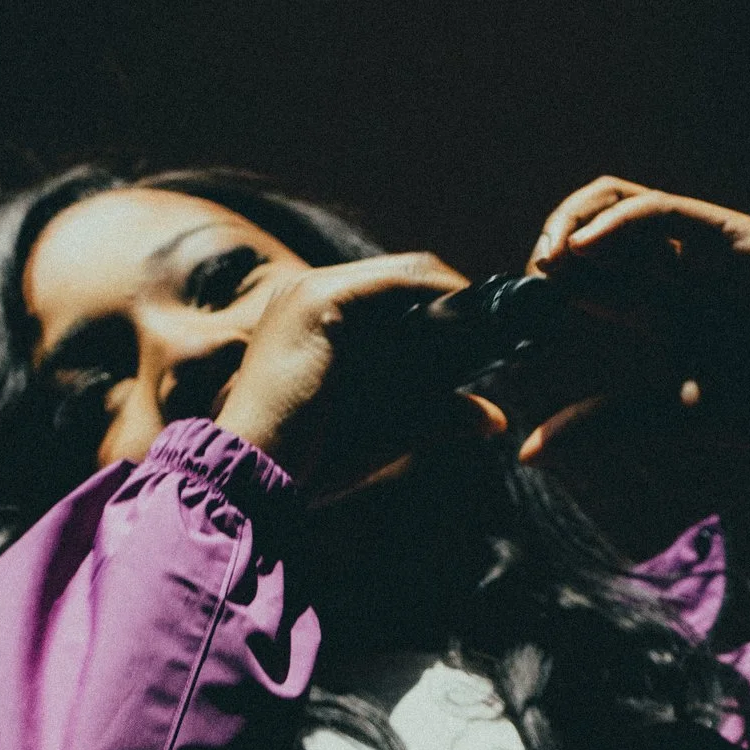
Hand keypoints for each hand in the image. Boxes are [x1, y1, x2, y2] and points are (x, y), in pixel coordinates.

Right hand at [215, 252, 496, 500]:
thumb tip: (493, 417)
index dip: (440, 304)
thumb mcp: (381, 430)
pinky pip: (396, 285)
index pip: (389, 292)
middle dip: (452, 296)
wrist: (251, 475)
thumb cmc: (307, 463)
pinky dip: (437, 296)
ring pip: (403, 274)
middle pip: (400, 276)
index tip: (484, 332)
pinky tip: (468, 315)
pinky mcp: (318, 304)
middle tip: (499, 325)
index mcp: (309, 318)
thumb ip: (434, 415)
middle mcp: (304, 293)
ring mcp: (308, 292)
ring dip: (451, 292)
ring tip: (492, 321)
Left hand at [518, 177, 749, 465]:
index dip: (544, 280)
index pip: (584, 267)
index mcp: (659, 300)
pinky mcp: (733, 236)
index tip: (521, 313)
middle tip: (532, 280)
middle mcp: (676, 264)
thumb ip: (601, 422)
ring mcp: (704, 246)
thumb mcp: (665, 414)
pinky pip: (664, 211)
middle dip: (552, 240)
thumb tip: (528, 450)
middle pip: (594, 221)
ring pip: (620, 201)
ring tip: (551, 260)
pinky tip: (585, 251)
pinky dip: (616, 223)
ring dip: (573, 220)